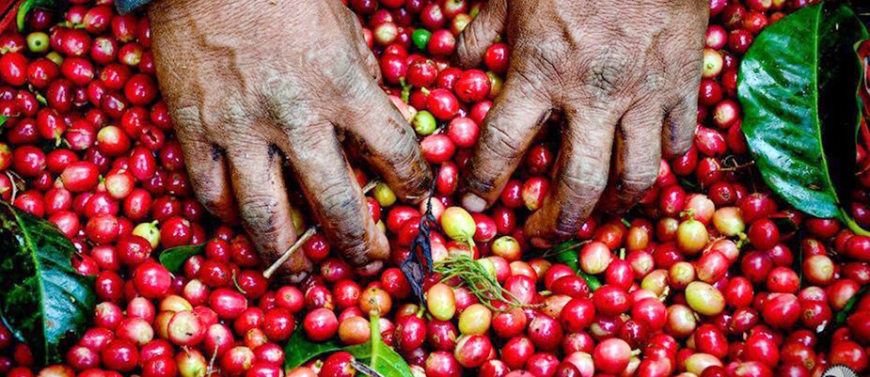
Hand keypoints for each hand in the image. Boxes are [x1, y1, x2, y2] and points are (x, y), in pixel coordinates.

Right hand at [148, 0, 430, 277]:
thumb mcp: (346, 32)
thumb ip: (366, 85)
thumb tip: (383, 130)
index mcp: (343, 86)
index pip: (395, 153)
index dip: (414, 186)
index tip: (417, 202)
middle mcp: (295, 116)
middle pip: (334, 204)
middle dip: (359, 243)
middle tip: (369, 260)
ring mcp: (239, 127)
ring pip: (265, 215)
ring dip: (286, 254)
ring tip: (298, 272)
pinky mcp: (192, 126)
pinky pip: (209, 191)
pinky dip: (229, 216)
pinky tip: (245, 224)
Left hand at [455, 0, 706, 242]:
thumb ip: (483, 32)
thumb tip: (461, 61)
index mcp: (542, 70)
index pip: (503, 145)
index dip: (484, 182)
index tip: (476, 204)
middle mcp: (594, 95)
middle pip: (578, 184)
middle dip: (559, 222)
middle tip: (545, 234)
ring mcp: (644, 93)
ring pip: (637, 177)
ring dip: (616, 205)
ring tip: (600, 209)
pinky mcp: (683, 84)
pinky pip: (677, 142)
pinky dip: (662, 160)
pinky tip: (646, 162)